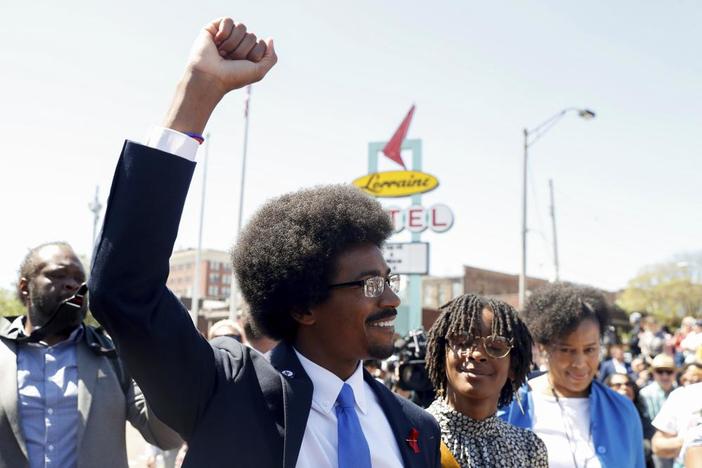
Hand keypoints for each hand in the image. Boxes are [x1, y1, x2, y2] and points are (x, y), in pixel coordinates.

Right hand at [164, 18, 276, 134]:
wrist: (210, 76)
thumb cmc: (233, 77)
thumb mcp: (258, 72)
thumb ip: (271, 58)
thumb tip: (270, 39)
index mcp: (248, 54)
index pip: (261, 44)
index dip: (254, 55)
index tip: (242, 65)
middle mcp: (238, 44)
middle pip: (252, 36)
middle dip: (242, 50)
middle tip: (229, 60)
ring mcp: (227, 36)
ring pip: (241, 27)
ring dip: (233, 43)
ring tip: (222, 53)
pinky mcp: (214, 28)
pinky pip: (228, 20)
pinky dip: (224, 32)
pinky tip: (216, 42)